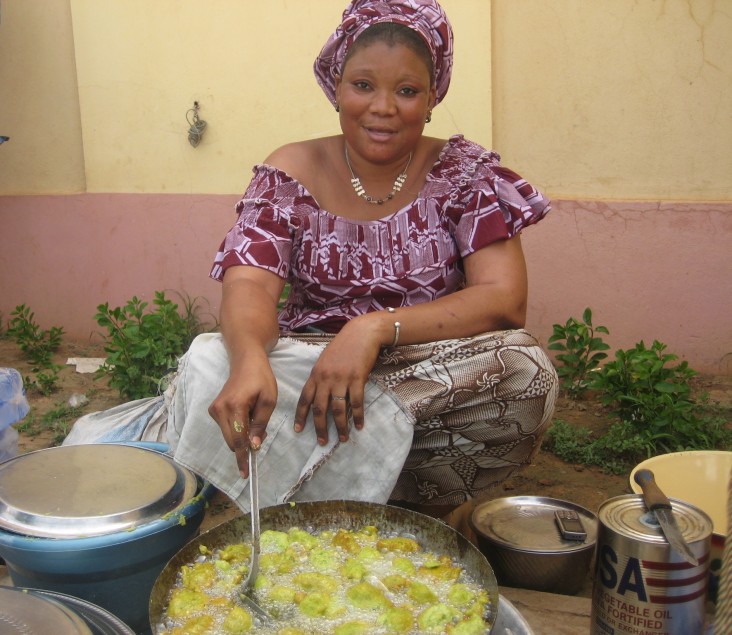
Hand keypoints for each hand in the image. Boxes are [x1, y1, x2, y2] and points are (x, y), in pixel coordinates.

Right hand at [208, 351, 276, 477]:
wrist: (245, 361)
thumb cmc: (261, 378)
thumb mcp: (269, 400)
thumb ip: (261, 424)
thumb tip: (254, 446)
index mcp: (235, 406)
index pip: (238, 439)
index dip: (242, 458)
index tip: (245, 473)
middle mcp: (219, 410)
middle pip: (231, 441)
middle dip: (245, 445)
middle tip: (261, 433)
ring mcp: (214, 410)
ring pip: (229, 436)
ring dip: (242, 436)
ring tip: (256, 418)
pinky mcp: (213, 410)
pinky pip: (226, 429)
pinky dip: (237, 429)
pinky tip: (247, 416)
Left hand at [294, 318, 381, 444]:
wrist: (361, 333)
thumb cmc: (344, 345)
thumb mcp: (326, 360)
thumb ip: (321, 376)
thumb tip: (319, 393)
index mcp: (315, 374)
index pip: (304, 398)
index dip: (301, 416)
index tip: (298, 430)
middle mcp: (325, 378)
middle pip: (319, 408)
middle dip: (320, 427)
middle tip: (322, 442)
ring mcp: (341, 379)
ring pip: (337, 409)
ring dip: (340, 426)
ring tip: (343, 438)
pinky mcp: (357, 379)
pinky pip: (355, 402)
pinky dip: (357, 416)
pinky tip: (359, 425)